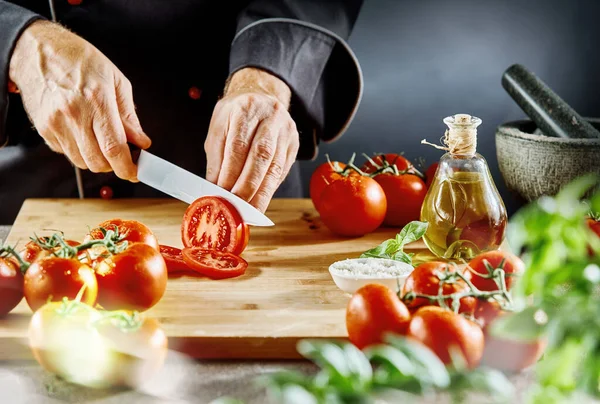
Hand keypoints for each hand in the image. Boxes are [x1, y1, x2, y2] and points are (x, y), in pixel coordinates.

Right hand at [8, 20, 149, 180]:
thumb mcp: (115, 80)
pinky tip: (82, 132)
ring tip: (101, 140)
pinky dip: (80, 150)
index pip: (114, 148)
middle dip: (114, 165)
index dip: (127, 167)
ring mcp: (56, 124)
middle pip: (98, 162)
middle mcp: (74, 114)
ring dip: (97, 159)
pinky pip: (67, 153)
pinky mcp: (44, 130)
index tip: (136, 172)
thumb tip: (141, 141)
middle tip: (122, 154)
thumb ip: (129, 116)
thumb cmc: (79, 60)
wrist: (37, 52)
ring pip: (82, 162)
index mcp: (97, 100)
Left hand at [204, 67, 299, 211]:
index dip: (231, 173)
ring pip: (275, 166)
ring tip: (250, 211)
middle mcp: (270, 117)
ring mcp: (286, 130)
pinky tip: (261, 201)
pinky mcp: (293, 144)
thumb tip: (213, 190)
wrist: (261, 96)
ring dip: (262, 193)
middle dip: (248, 185)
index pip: (238, 145)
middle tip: (237, 207)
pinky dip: (270, 188)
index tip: (222, 194)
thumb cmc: (235, 116)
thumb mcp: (218, 129)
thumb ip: (216, 159)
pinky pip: (282, 170)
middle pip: (261, 155)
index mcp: (245, 108)